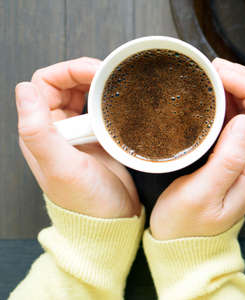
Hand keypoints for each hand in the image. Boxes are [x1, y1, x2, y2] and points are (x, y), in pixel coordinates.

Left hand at [15, 57, 140, 217]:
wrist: (113, 222)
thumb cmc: (86, 201)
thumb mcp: (61, 167)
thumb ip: (38, 131)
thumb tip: (23, 89)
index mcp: (40, 132)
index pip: (45, 83)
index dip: (68, 70)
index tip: (96, 71)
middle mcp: (58, 130)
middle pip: (66, 85)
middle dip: (86, 73)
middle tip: (111, 75)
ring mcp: (80, 134)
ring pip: (85, 96)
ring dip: (100, 86)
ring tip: (118, 86)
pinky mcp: (101, 140)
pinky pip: (103, 111)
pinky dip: (112, 102)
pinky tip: (124, 104)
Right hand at [150, 58, 244, 239]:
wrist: (181, 247)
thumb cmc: (187, 227)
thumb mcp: (202, 197)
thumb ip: (226, 161)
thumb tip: (243, 121)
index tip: (222, 75)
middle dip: (243, 82)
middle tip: (213, 68)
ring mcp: (240, 159)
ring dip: (233, 89)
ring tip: (209, 75)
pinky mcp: (225, 157)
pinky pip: (230, 122)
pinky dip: (221, 103)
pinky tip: (207, 95)